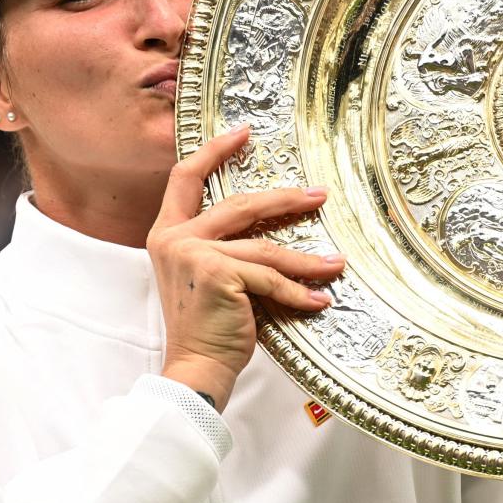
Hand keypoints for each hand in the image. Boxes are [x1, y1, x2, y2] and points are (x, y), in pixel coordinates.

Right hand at [148, 124, 345, 410]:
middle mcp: (176, 239)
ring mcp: (195, 254)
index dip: (215, 151)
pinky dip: (300, 291)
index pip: (185, 178)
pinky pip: (271, 277)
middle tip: (318, 195)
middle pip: (240, 204)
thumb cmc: (207, 329)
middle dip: (285, 199)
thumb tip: (271, 225)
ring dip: (306, 258)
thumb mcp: (206, 278)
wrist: (195, 369)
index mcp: (167, 234)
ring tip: (335, 264)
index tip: (243, 132)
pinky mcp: (220, 274)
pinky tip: (320, 299)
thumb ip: (223, 247)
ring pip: (266, 246)